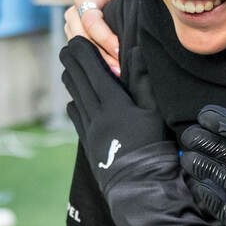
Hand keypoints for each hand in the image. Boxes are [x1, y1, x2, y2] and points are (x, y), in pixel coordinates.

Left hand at [61, 37, 169, 183]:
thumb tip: (134, 51)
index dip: (82, 52)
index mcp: (112, 103)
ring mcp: (89, 130)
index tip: (76, 39)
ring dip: (72, 80)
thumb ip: (143, 81)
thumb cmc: (154, 147)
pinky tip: (77, 100)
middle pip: (76, 80)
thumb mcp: (155, 112)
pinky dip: (75, 102)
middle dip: (72, 61)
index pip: (91, 69)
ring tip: (73, 69)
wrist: (140, 186)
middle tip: (69, 47)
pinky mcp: (88, 143)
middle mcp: (95, 114)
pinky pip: (75, 116)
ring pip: (73, 96)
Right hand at [62, 0, 140, 75]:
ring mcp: (77, 24)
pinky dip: (95, 61)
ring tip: (116, 73)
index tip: (120, 50)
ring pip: (77, 45)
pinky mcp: (83, 35)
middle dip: (98, 53)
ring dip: (96, 60)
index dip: (103, 36)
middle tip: (118, 69)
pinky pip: (82, 50)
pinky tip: (111, 72)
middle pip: (78, 35)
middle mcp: (78, 10)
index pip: (89, 19)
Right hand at [179, 104, 225, 225]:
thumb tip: (221, 122)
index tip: (202, 116)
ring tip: (187, 158)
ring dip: (205, 168)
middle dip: (210, 145)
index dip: (225, 125)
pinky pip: (224, 208)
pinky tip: (195, 185)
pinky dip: (209, 198)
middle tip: (188, 136)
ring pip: (224, 180)